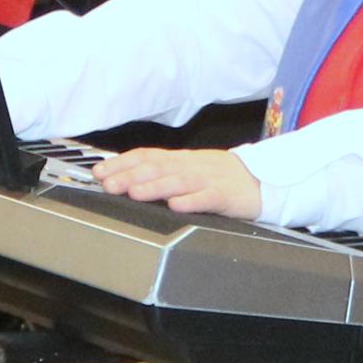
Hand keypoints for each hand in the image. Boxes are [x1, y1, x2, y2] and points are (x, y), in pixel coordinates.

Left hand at [90, 146, 262, 218]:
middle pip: (157, 168)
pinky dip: (191, 201)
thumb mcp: (189, 169)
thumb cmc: (221, 177)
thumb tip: (125, 177)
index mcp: (179, 160)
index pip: (146, 157)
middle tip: (109, 185)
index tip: (100, 172)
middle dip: (130, 176)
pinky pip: (207, 197)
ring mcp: (208, 180)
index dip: (122, 163)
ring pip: (178, 181)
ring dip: (154, 187)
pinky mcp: (225, 195)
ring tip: (135, 194)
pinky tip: (176, 206)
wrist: (262, 179)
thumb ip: (161, 172)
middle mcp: (190, 166)